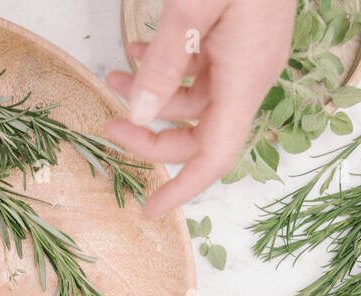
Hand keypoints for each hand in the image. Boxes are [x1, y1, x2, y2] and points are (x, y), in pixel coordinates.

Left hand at [103, 0, 295, 217]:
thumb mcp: (193, 5)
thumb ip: (164, 62)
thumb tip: (138, 114)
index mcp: (245, 78)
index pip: (214, 157)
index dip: (180, 190)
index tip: (148, 210)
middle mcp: (252, 76)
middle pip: (201, 135)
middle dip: (152, 135)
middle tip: (108, 123)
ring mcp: (248, 58)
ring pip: (197, 101)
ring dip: (153, 96)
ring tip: (114, 73)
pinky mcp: (242, 40)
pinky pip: (203, 73)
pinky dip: (170, 70)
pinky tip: (141, 52)